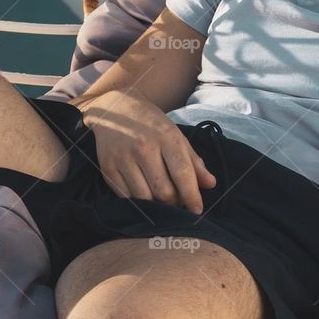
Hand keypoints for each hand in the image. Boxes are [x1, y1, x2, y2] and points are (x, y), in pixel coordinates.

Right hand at [75, 90, 215, 213]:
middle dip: (174, 202)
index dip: (192, 195)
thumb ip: (193, 161)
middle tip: (176, 200)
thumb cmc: (150, 124)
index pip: (182, 173)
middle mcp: (144, 147)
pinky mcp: (108, 168)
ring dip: (156, 205)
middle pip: (164, 191)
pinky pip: (126, 197)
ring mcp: (123, 158)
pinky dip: (137, 201)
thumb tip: (210, 184)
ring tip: (160, 198)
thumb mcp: (175, 135)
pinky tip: (143, 193)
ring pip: (145, 198)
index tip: (197, 210)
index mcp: (166, 136)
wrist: (114, 108)